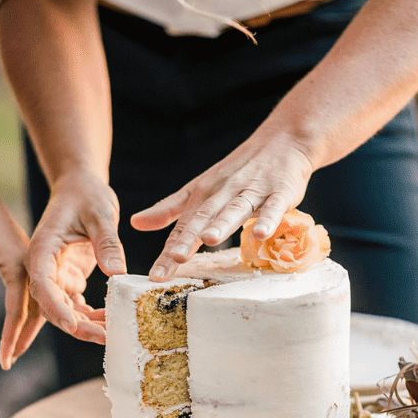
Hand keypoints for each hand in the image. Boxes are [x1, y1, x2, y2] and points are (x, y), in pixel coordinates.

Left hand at [0, 177, 47, 369]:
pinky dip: (32, 309)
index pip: (19, 310)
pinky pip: (37, 289)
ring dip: (29, 326)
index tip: (4, 360)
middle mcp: (34, 264)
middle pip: (37, 309)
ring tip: (14, 349)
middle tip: (9, 361)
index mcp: (22, 263)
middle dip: (23, 338)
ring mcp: (33, 261)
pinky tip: (25, 322)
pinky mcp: (29, 259)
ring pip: (40, 300)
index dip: (11, 337)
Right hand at [27, 170, 125, 343]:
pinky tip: (111, 323)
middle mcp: (43, 266)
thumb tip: (117, 272)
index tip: (72, 325)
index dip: (55, 307)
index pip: (42, 284)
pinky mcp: (69, 278)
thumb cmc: (87, 196)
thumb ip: (107, 242)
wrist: (81, 189)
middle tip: (103, 338)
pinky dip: (92, 316)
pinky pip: (77, 304)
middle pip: (51, 304)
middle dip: (75, 326)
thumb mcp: (100, 214)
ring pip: (64, 310)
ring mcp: (56, 275)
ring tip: (112, 335)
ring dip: (85, 326)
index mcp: (42, 249)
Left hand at [131, 130, 313, 279]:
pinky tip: (261, 234)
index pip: (183, 226)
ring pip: (235, 209)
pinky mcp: (280, 193)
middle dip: (189, 238)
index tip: (156, 276)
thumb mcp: (200, 187)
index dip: (169, 251)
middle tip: (175, 258)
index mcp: (203, 194)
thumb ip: (170, 208)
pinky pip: (273, 208)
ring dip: (222, 223)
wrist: (282, 141)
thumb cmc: (239, 170)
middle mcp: (224, 192)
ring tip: (209, 239)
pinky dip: (268, 220)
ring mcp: (252, 192)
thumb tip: (135, 223)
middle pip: (204, 217)